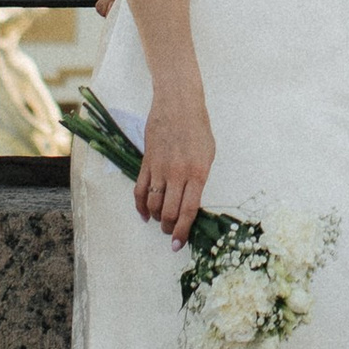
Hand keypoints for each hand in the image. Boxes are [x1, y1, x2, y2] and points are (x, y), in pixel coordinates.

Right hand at [136, 84, 212, 241]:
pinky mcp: (146, 162)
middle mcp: (177, 173)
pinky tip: (144, 213)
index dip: (182, 230)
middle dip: (168, 228)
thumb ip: (199, 179)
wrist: (178, 104)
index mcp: (197, 172)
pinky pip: (140, 190)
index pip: (188, 210)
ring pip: (153, 204)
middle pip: (168, 211)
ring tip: (160, 221)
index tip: (179, 244)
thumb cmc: (198, 128)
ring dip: (155, 218)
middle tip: (170, 232)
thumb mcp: (208, 154)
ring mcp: (159, 168)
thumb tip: (190, 203)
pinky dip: (140, 206)